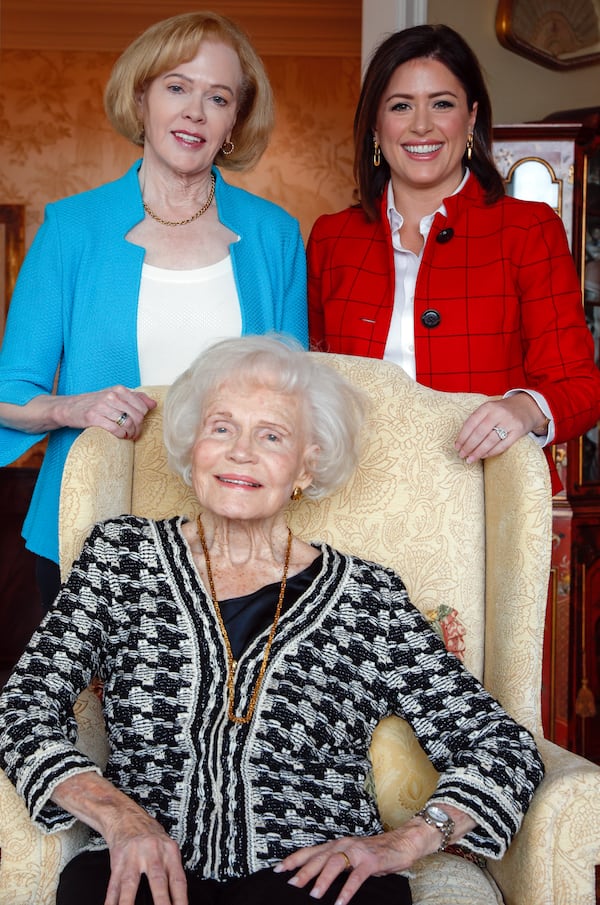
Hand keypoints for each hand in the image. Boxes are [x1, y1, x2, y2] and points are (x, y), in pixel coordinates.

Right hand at [0, 386, 155, 438]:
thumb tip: (153, 404)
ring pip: (128, 424)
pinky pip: (116, 429)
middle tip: (134, 434)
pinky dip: (121, 436)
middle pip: (138, 416)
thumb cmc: (94, 403)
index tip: (139, 425)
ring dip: (131, 434)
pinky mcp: (93, 418)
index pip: (143, 406)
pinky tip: (120, 437)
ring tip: (127, 437)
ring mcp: (102, 406)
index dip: (144, 419)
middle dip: (139, 428)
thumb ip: (135, 398)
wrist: (68, 407)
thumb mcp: (114, 396)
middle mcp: (112, 396)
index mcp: (119, 389)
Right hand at [51, 772, 186, 904]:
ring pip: (131, 884)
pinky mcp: (117, 861)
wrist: (126, 816)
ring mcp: (132, 858)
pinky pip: (113, 885)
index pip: (177, 879)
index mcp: (168, 851)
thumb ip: (172, 869)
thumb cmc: (149, 835)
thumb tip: (179, 898)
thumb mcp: (167, 847)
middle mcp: (152, 853)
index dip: (181, 899)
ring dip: (130, 903)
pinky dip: (111, 900)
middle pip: (157, 880)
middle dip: (161, 902)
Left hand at [273, 805, 476, 904]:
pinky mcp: (371, 861)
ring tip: (313, 894)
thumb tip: (316, 879)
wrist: (403, 842)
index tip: (278, 870)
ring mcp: (358, 852)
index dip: (294, 860)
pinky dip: (347, 890)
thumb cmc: (376, 852)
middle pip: (319, 857)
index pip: (311, 851)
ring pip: (335, 863)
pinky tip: (340, 902)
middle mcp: (344, 845)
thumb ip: (337, 864)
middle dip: (303, 872)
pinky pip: (357, 877)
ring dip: (322, 879)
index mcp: (337, 844)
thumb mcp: (352, 856)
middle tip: (291, 885)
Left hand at [455, 393, 546, 463]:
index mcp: (488, 407)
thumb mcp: (489, 410)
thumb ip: (476, 421)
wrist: (527, 407)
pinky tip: (484, 456)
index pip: (471, 423)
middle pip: (479, 433)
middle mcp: (498, 413)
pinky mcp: (518, 431)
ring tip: (470, 459)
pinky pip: (502, 445)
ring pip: (490, 441)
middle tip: (462, 455)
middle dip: (468, 446)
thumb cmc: (502, 411)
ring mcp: (509, 422)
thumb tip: (460, 441)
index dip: (462, 436)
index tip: (457, 447)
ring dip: (478, 452)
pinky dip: (491, 452)